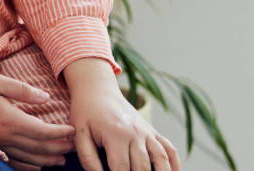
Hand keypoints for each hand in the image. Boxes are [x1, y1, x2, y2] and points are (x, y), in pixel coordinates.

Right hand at [0, 70, 76, 168]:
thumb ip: (23, 91)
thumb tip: (46, 98)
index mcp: (8, 119)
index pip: (41, 131)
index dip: (59, 133)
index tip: (72, 130)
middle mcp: (4, 135)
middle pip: (37, 147)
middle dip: (58, 147)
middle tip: (74, 146)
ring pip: (27, 157)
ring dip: (46, 159)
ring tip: (62, 159)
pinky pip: (12, 160)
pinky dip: (27, 166)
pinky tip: (37, 167)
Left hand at [64, 58, 180, 170]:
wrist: (98, 90)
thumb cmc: (86, 112)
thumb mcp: (79, 133)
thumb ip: (88, 158)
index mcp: (115, 135)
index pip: (122, 169)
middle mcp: (135, 133)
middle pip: (142, 168)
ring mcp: (146, 132)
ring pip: (161, 159)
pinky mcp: (152, 131)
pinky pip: (169, 149)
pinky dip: (174, 164)